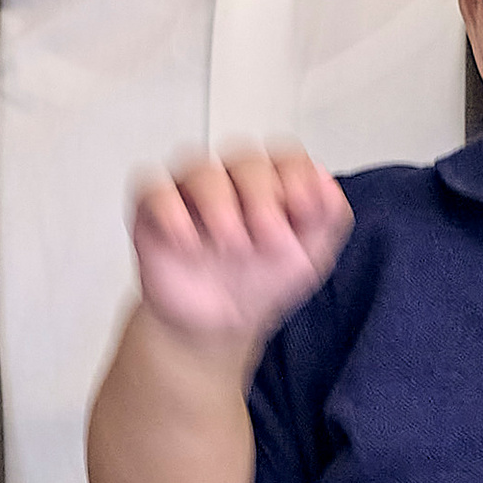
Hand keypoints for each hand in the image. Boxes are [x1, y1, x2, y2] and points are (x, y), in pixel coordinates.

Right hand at [132, 149, 350, 352]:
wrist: (217, 326)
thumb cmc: (259, 283)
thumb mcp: (309, 257)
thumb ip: (329, 219)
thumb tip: (327, 185)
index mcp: (272, 184)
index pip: (286, 156)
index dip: (297, 176)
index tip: (303, 209)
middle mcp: (231, 180)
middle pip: (246, 159)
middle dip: (262, 196)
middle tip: (268, 236)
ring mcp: (190, 191)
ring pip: (200, 167)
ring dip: (219, 203)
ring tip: (231, 243)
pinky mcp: (154, 209)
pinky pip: (153, 188)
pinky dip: (170, 210)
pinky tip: (188, 242)